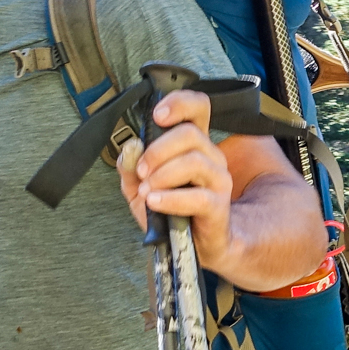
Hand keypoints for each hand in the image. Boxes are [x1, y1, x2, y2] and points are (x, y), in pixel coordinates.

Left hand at [118, 89, 236, 265]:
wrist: (190, 247)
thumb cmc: (168, 210)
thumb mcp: (139, 186)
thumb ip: (130, 166)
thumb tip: (131, 147)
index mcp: (194, 144)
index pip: (198, 107)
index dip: (179, 103)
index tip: (157, 115)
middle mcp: (211, 156)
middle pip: (190, 133)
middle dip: (158, 149)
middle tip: (141, 170)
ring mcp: (218, 180)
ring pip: (194, 160)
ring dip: (163, 174)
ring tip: (147, 190)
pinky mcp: (218, 206)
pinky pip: (197, 196)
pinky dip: (171, 198)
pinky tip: (155, 201)